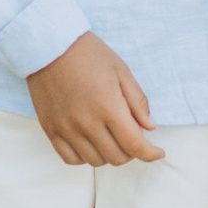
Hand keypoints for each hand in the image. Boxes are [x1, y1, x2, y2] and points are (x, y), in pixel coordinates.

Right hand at [27, 34, 162, 164]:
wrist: (49, 46)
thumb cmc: (89, 54)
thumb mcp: (121, 71)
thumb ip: (137, 101)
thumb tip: (149, 127)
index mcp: (108, 106)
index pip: (134, 144)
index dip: (150, 154)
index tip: (158, 153)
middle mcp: (87, 122)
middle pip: (116, 157)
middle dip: (132, 152)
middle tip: (134, 137)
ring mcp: (66, 129)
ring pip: (95, 161)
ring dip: (110, 154)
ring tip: (113, 138)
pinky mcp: (51, 130)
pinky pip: (70, 159)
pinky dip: (85, 157)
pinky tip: (92, 144)